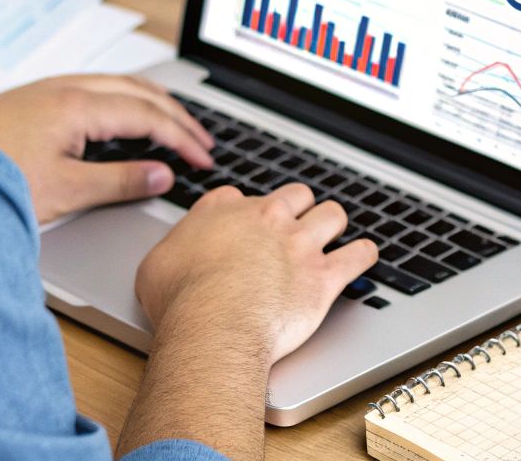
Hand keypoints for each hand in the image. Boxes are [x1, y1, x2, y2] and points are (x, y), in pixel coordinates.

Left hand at [0, 74, 213, 223]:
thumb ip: (118, 182)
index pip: (150, 117)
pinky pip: (100, 88)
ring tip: (177, 127)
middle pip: (142, 92)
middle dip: (179, 117)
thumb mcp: (62, 191)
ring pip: (121, 85)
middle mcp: (68, 88)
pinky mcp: (38, 96)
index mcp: (79, 106)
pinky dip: (129, 101)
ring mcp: (51, 88)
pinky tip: (127, 119)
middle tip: (203, 144)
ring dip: (155, 104)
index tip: (204, 161)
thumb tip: (162, 176)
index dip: (183, 140)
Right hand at [135, 184, 378, 363]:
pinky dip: (363, 255)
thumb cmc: (181, 301)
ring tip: (331, 234)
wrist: (214, 325)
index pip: (241, 196)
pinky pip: (359, 255)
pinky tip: (363, 256)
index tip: (247, 223)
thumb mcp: (156, 265)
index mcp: (226, 212)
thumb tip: (178, 253)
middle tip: (295, 225)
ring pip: (331, 214)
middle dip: (297, 208)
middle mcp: (267, 219)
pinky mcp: (324, 275)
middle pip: (295, 195)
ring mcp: (300, 244)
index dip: (246, 210)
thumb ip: (176, 247)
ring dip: (332, 224)